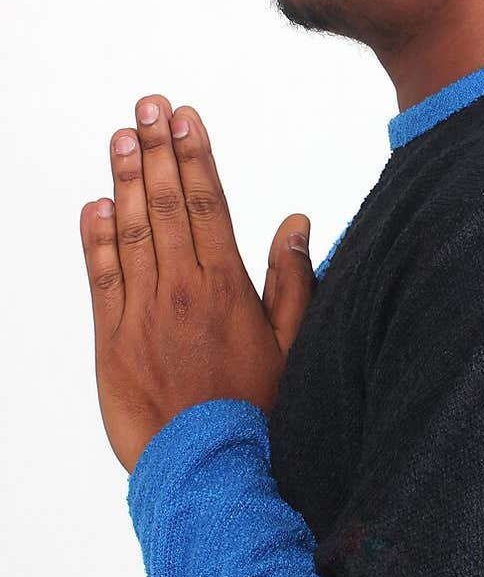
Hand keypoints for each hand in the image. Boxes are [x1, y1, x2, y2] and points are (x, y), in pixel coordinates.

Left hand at [80, 94, 314, 474]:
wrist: (210, 471)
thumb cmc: (257, 412)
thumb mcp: (293, 346)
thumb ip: (292, 281)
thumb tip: (295, 223)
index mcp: (228, 288)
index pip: (209, 204)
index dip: (196, 155)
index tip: (185, 117)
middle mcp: (182, 291)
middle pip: (168, 205)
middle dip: (157, 149)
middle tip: (147, 105)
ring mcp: (142, 314)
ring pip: (131, 231)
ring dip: (125, 179)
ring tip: (121, 136)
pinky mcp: (111, 341)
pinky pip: (101, 278)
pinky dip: (96, 239)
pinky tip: (96, 205)